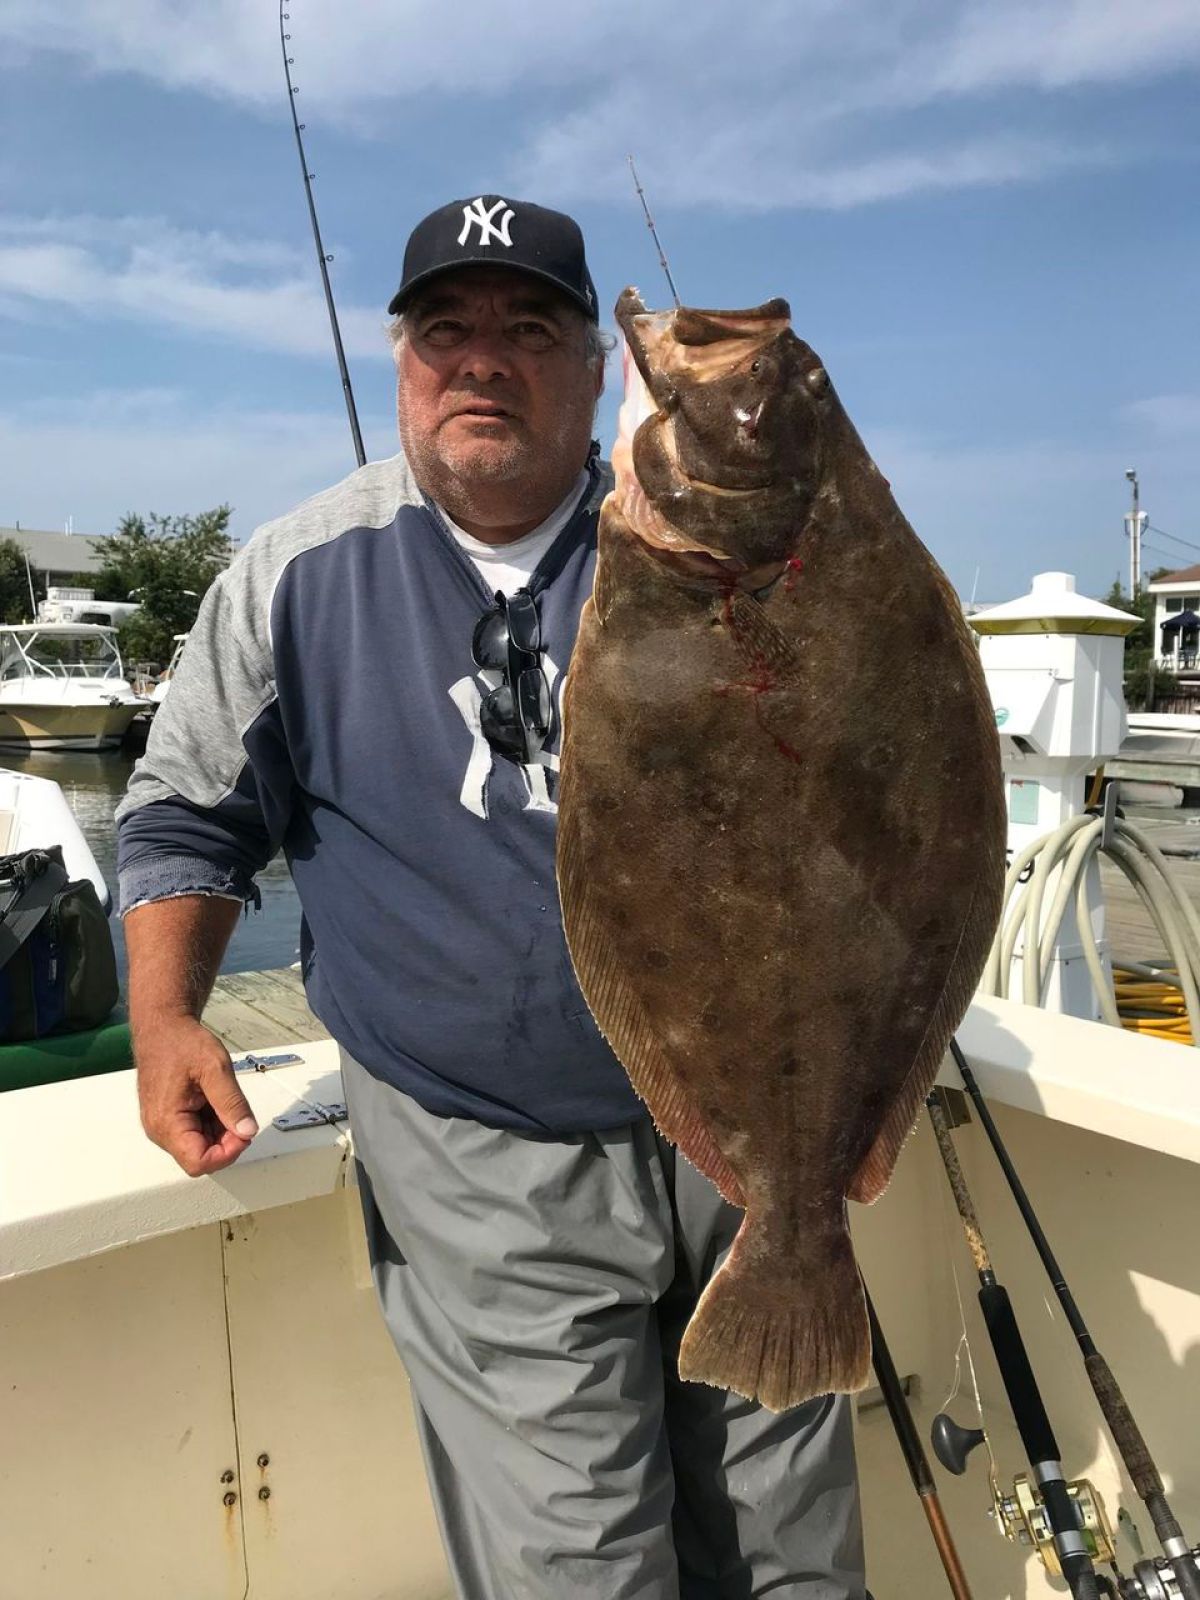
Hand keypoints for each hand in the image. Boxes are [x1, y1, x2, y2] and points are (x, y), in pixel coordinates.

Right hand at [136, 1014, 258, 1176]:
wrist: (163, 1028)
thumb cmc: (181, 1043)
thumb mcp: (215, 1069)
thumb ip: (232, 1103)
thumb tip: (247, 1131)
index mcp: (166, 1121)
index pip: (198, 1162)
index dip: (227, 1152)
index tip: (243, 1130)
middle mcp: (160, 1130)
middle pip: (200, 1157)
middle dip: (226, 1140)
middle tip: (238, 1111)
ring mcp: (162, 1126)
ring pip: (199, 1146)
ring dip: (220, 1130)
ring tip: (222, 1098)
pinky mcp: (168, 1119)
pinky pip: (194, 1133)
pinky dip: (212, 1122)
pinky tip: (214, 1099)